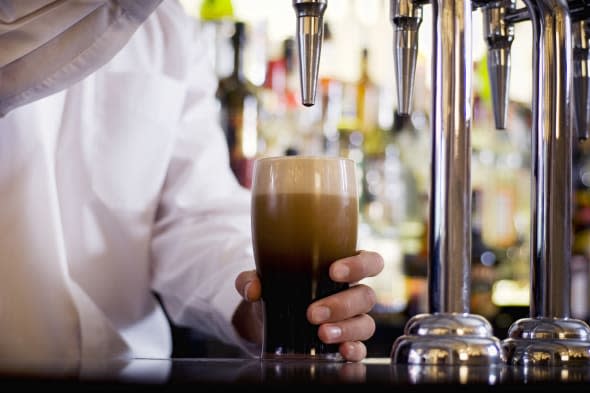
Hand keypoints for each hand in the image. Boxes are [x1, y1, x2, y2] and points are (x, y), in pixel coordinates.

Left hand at [233, 250, 383, 361]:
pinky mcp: (347, 343)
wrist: (266, 321)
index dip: (360, 265)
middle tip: (312, 313)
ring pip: (366, 324)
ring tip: (322, 334)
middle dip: (341, 305)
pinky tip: (341, 350)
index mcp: (343, 271)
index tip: (334, 271)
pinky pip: (361, 348)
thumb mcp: (262, 281)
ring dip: (346, 329)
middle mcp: (353, 294)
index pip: (369, 262)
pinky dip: (354, 350)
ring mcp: (353, 320)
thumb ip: (251, 279)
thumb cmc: (275, 291)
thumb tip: (253, 289)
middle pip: (366, 296)